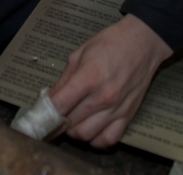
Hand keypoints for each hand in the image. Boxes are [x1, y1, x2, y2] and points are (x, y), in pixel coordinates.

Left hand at [48, 14, 172, 146]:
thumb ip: (64, 78)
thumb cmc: (111, 43)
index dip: (44, 112)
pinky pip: (108, 140)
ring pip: (86, 136)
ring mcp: (116, 109)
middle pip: (70, 124)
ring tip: (72, 120)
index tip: (39, 113)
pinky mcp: (128, 116)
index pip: (59, 106)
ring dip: (74, 131)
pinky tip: (91, 128)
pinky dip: (96, 140)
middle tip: (55, 114)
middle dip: (57, 121)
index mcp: (89, 77)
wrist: (143, 42)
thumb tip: (50, 98)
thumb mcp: (80, 53)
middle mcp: (103, 97)